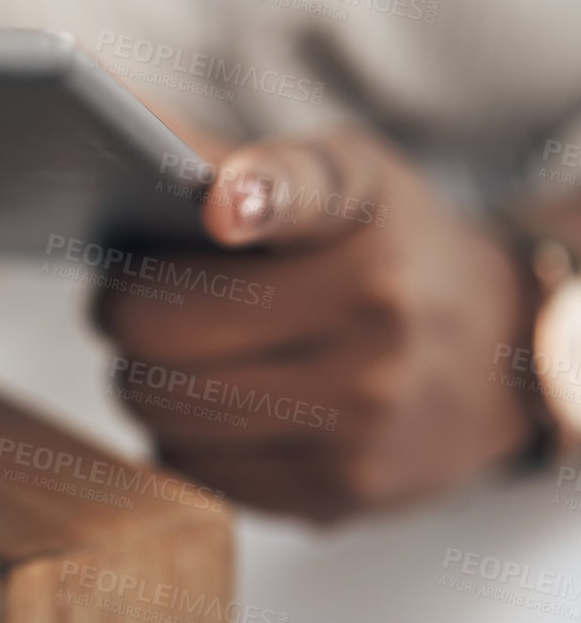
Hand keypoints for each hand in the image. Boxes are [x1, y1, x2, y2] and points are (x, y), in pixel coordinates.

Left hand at [97, 126, 538, 520]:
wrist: (497, 357)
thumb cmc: (392, 249)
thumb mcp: (351, 175)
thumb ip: (252, 160)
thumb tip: (139, 127)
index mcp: (367, 242)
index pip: (298, 203)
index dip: (253, 203)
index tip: (221, 207)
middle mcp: (372, 338)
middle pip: (159, 335)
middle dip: (126, 314)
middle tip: (139, 300)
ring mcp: (356, 428)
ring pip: (160, 409)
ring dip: (146, 379)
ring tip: (182, 351)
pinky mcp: (333, 496)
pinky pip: (190, 468)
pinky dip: (182, 436)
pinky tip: (221, 404)